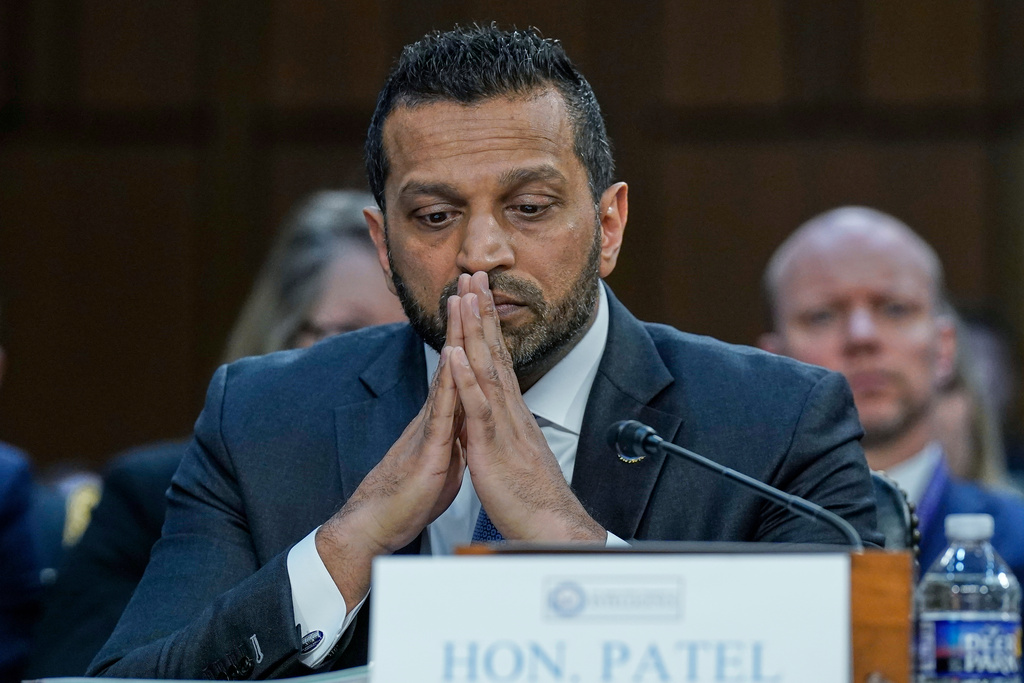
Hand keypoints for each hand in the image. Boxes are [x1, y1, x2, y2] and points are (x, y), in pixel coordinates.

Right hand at [316, 308, 465, 608]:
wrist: (377, 526)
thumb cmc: (409, 497)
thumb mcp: (444, 461)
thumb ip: (454, 439)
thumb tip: (465, 428)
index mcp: (444, 418)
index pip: (461, 368)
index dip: (473, 335)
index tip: (482, 301)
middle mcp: (435, 415)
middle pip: (453, 360)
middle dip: (464, 319)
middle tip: (469, 278)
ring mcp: (429, 428)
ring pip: (446, 375)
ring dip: (455, 337)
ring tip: (460, 300)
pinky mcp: (428, 450)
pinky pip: (440, 412)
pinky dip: (449, 384)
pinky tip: (452, 358)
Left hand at [448, 271, 604, 542]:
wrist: (549, 526)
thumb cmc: (530, 496)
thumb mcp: (507, 455)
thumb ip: (494, 431)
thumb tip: (480, 419)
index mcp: (510, 411)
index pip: (496, 358)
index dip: (485, 325)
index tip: (476, 295)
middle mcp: (509, 409)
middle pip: (493, 351)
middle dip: (480, 311)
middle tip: (472, 275)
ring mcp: (503, 423)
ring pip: (486, 369)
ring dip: (473, 331)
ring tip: (463, 297)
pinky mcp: (494, 444)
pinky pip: (479, 406)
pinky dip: (466, 377)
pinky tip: (455, 352)